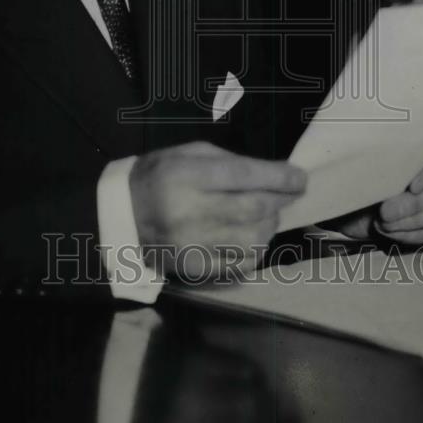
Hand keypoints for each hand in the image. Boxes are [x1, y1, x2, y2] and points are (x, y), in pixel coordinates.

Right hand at [130, 141, 305, 278]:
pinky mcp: (195, 268)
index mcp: (187, 176)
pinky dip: (255, 250)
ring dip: (269, 226)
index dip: (278, 177)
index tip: (300, 178)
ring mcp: (193, 244)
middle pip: (253, 209)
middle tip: (288, 194)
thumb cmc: (159, 176)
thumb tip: (273, 172)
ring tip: (267, 215)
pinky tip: (251, 237)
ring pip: (252, 240)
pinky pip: (240, 264)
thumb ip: (229, 162)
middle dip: (279, 200)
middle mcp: (191, 211)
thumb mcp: (188, 154)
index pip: (243, 176)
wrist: (121, 217)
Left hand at [326, 149, 422, 244]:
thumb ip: (356, 156)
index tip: (413, 186)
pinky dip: (407, 234)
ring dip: (411, 220)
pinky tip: (386, 231)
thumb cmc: (345, 174)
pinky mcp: (418, 224)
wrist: (337, 202)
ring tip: (382, 223)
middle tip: (384, 212)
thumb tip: (344, 160)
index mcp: (412, 152)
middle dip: (410, 204)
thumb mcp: (348, 161)